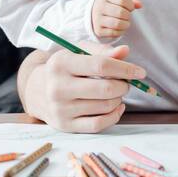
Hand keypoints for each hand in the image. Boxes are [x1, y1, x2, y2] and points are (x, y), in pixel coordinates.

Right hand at [22, 43, 147, 132]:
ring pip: (104, 106)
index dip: (125, 69)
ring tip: (117, 92)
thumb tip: (125, 51)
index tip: (140, 72)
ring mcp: (60, 108)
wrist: (36, 89)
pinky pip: (98, 124)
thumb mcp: (79, 52)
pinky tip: (117, 107)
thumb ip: (102, 51)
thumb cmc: (64, 67)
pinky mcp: (65, 125)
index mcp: (61, 63)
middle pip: (105, 89)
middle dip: (123, 86)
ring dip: (118, 99)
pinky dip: (114, 116)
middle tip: (125, 83)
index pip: (101, 66)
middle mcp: (58, 87)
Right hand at [90, 0, 141, 38]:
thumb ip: (131, 0)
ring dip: (126, 24)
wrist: (93, 13)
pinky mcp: (98, 31)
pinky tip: (120, 28)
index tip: (130, 7)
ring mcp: (97, 20)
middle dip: (128, 15)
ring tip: (125, 22)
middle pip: (120, 12)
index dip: (130, 5)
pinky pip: (114, 33)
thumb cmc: (110, 4)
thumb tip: (140, 5)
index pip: (122, 0)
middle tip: (127, 16)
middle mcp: (99, 7)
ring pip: (117, 24)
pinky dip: (121, 32)